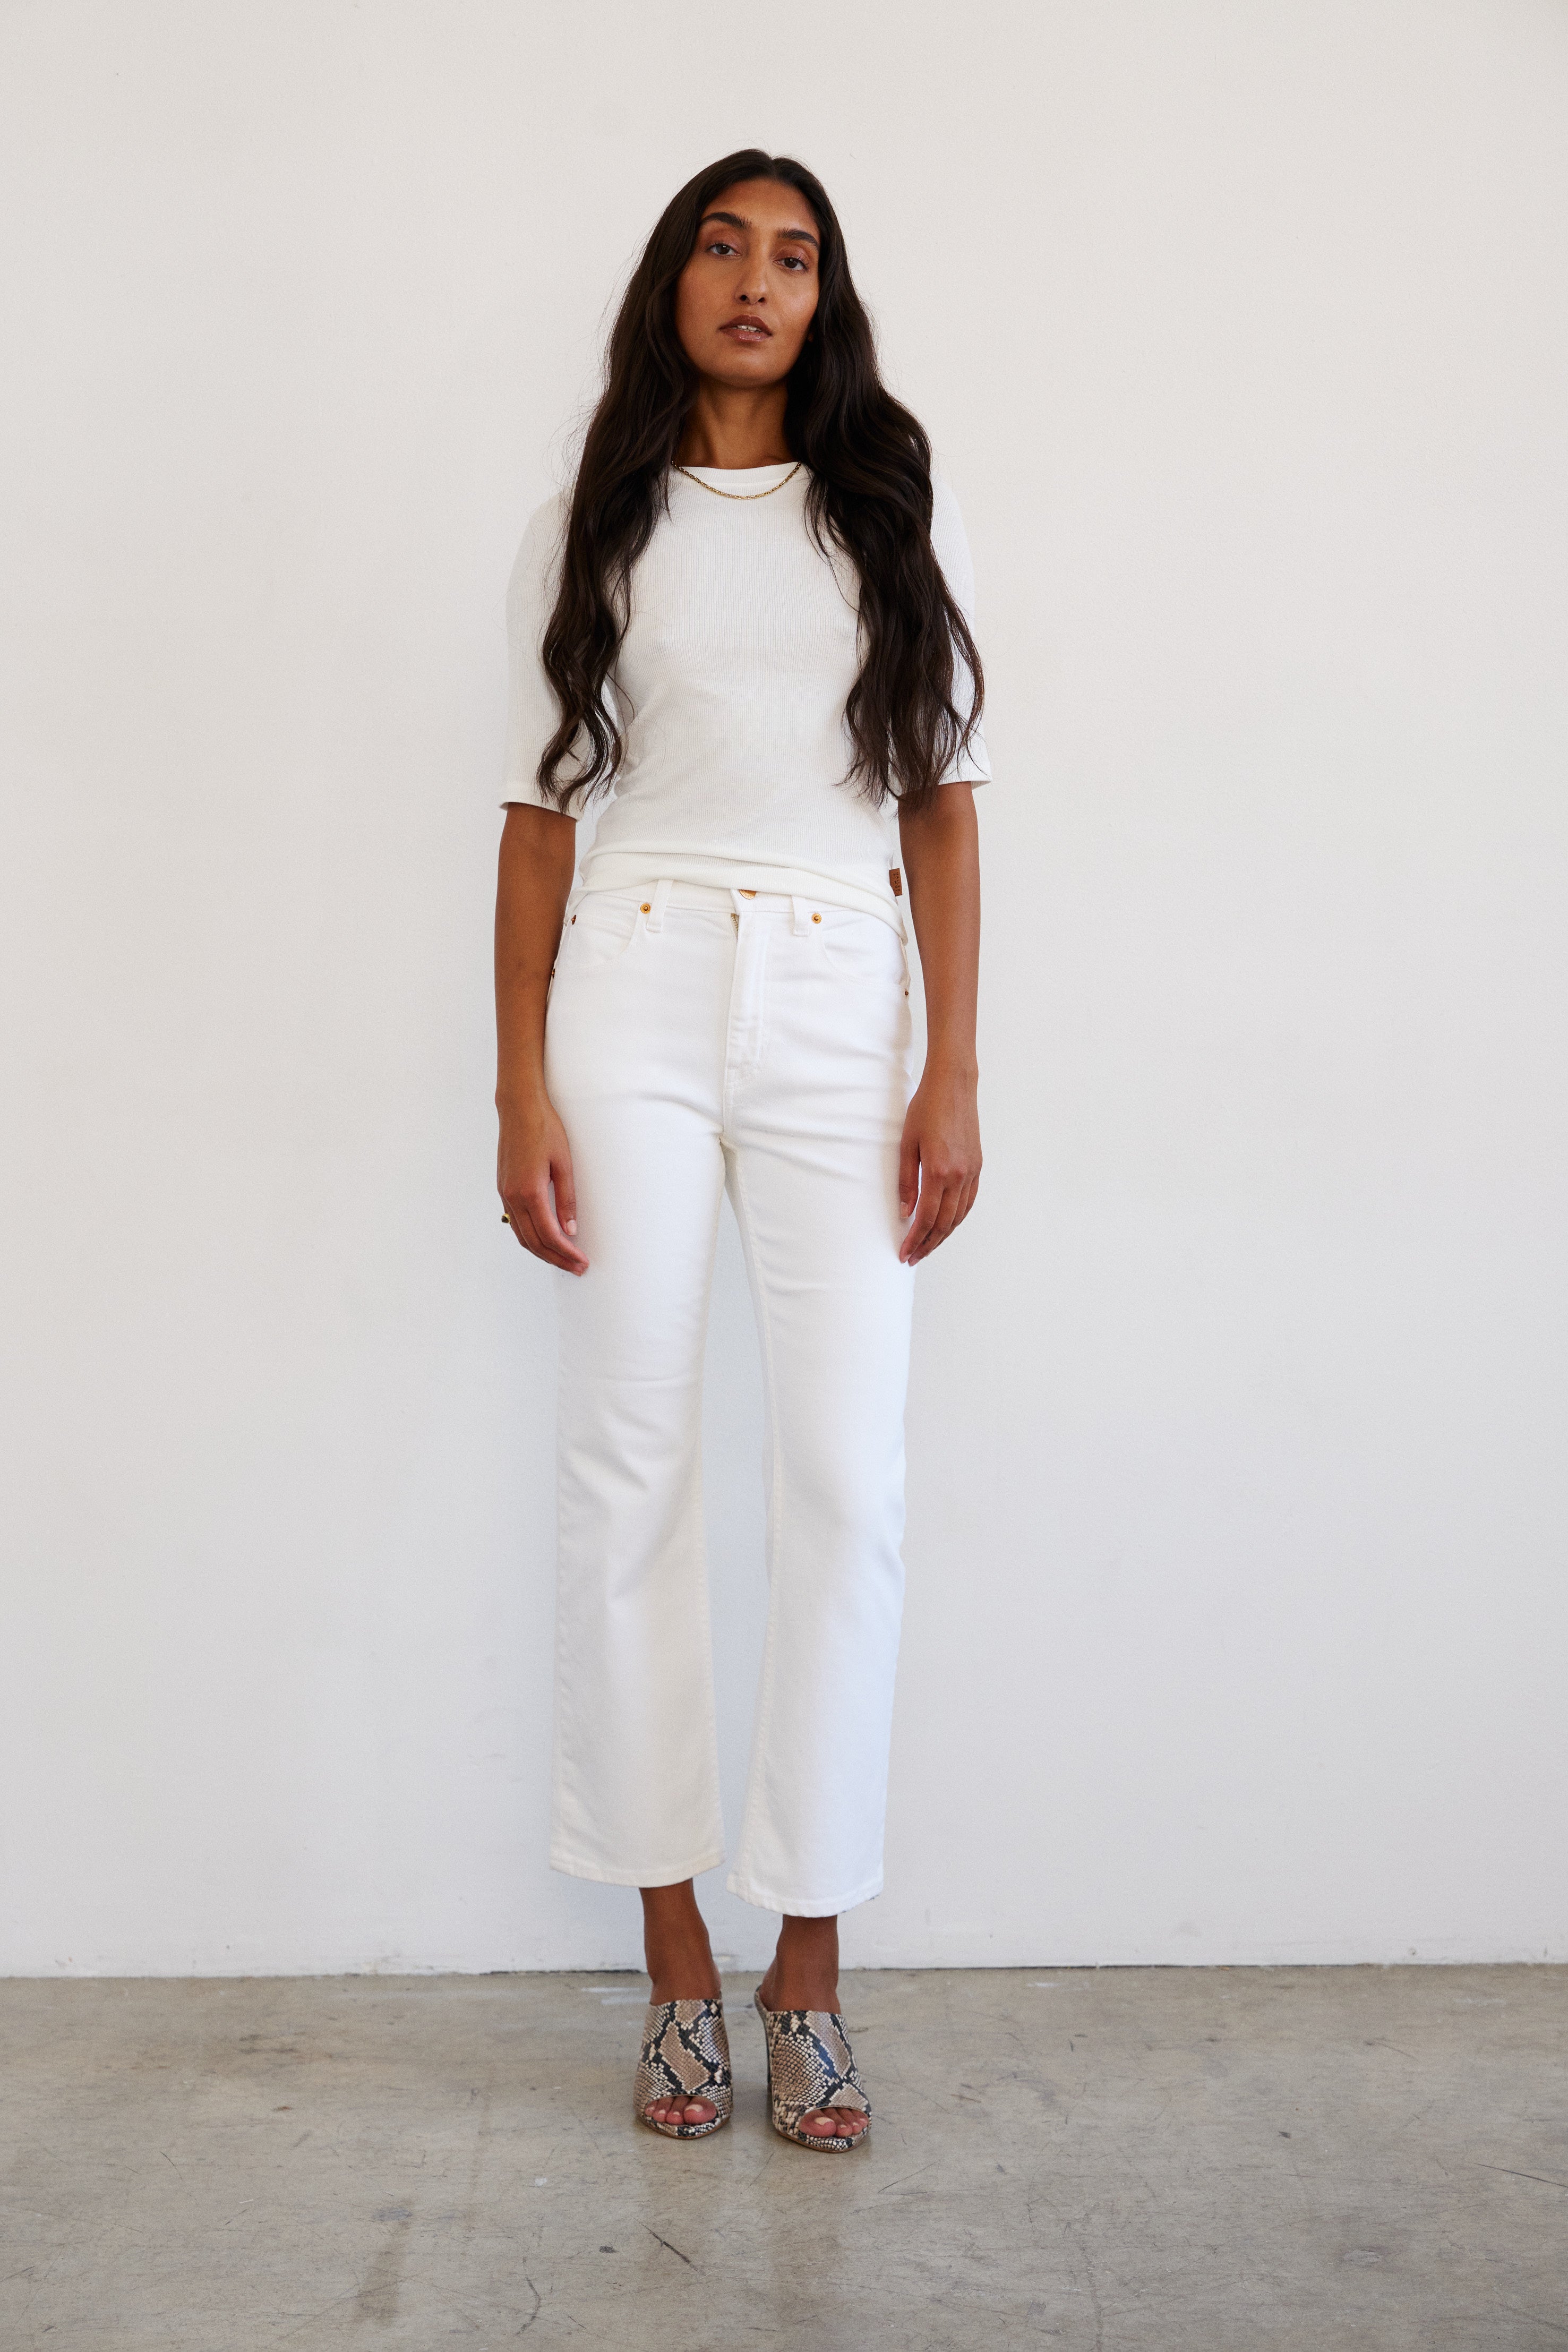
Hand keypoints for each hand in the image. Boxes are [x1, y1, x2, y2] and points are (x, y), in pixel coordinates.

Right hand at [498, 1091, 587, 1273]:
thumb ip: (567, 1199)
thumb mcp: (564, 1163)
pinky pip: (516, 1222)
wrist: (519, 1108)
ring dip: (542, 1251)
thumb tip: (570, 1230)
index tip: (582, 1262)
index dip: (566, 1253)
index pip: (549, 1235)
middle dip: (556, 1259)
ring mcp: (505, 1193)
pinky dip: (530, 1237)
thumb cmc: (544, 1129)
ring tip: (563, 1259)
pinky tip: (544, 1239)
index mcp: (530, 1191)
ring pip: (522, 1235)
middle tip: (576, 1268)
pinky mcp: (504, 1188)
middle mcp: (513, 1196)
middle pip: (534, 1242)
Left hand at [897, 1064, 980, 1264]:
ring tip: (927, 1246)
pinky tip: (947, 1225)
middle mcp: (959, 1175)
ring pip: (959, 1216)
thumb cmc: (925, 1109)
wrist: (953, 1085)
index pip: (927, 1217)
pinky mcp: (978, 1166)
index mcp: (939, 1171)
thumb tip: (905, 1212)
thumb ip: (906, 1181)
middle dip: (928, 1244)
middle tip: (913, 1257)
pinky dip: (957, 1218)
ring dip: (943, 1235)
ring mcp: (972, 1171)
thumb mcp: (906, 1144)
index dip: (915, 1239)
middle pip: (945, 1223)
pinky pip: (969, 1202)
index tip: (904, 1253)